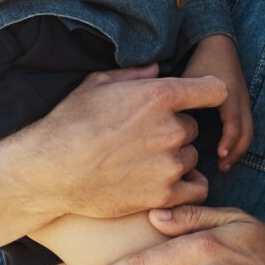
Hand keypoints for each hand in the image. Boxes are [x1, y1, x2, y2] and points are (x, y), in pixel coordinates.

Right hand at [19, 65, 225, 221]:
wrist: (50, 171)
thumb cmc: (69, 123)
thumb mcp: (97, 84)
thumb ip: (134, 75)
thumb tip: (157, 69)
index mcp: (160, 96)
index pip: (214, 89)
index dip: (207, 93)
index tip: (198, 99)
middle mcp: (171, 129)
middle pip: (193, 128)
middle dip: (175, 131)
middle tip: (144, 138)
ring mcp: (169, 164)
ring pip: (191, 158)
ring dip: (176, 159)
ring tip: (143, 162)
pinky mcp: (164, 195)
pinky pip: (197, 189)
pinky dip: (185, 187)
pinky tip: (164, 184)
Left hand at [182, 34, 253, 170]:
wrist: (217, 44)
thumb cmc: (199, 62)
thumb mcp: (188, 78)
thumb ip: (179, 98)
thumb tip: (164, 122)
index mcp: (227, 92)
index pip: (233, 121)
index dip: (228, 140)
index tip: (218, 154)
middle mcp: (240, 98)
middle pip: (246, 130)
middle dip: (236, 151)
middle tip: (221, 167)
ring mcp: (244, 101)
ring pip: (249, 131)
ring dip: (239, 149)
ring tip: (224, 165)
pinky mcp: (244, 104)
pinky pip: (247, 126)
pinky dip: (240, 142)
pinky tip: (225, 152)